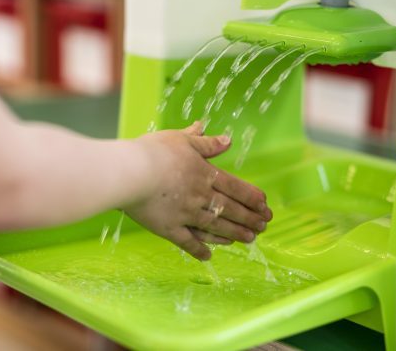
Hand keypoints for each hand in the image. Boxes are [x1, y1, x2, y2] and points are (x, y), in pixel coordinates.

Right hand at [124, 122, 271, 260]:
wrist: (130, 173)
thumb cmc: (153, 152)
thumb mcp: (181, 140)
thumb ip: (206, 143)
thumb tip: (227, 140)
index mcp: (204, 174)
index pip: (235, 187)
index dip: (252, 197)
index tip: (265, 206)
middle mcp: (200, 196)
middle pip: (230, 209)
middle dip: (249, 218)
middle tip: (264, 226)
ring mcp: (186, 214)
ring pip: (215, 227)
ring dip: (234, 234)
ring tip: (249, 240)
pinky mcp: (168, 228)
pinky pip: (187, 242)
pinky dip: (199, 249)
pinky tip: (208, 256)